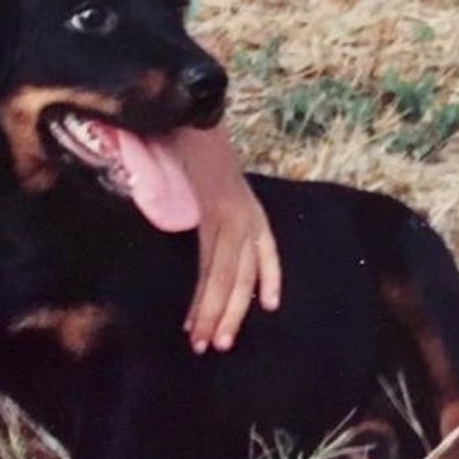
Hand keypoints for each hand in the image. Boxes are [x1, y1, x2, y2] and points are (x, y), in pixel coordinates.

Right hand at [175, 126, 280, 353]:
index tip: (268, 307)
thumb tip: (205, 216)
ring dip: (214, 313)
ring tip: (201, 341)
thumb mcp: (212, 177)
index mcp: (248, 206)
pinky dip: (203, 293)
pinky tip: (196, 316)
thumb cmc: (194, 142)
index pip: (265, 252)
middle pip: (244, 275)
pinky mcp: (216, 213)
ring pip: (228, 277)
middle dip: (230, 313)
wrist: (189, 113)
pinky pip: (210, 263)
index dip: (269, 279)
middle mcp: (247, 216)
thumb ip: (214, 200)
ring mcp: (233, 215)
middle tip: (215, 345)